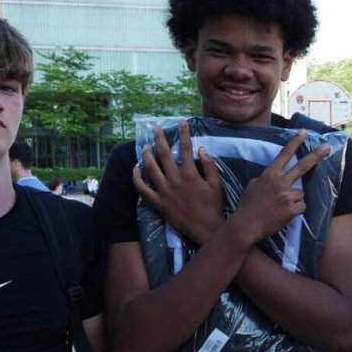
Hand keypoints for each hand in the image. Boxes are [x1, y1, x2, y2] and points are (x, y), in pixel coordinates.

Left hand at [135, 123, 225, 242]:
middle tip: (155, 128)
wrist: (206, 229)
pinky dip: (137, 177)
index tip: (181, 122)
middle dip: (160, 138)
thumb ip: (209, 165)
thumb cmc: (213, 206)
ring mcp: (164, 191)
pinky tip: (135, 169)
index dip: (183, 133)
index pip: (186, 147)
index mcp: (190, 173)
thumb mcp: (216, 184)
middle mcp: (175, 179)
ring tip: (146, 146)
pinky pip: (143, 188)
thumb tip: (201, 149)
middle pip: (164, 154)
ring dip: (147, 155)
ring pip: (151, 168)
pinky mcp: (157, 202)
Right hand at [227, 130, 329, 245]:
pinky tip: (283, 215)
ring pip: (300, 194)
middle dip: (316, 156)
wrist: (247, 225)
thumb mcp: (253, 186)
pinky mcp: (293, 209)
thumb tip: (273, 177)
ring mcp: (288, 195)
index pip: (284, 154)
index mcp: (270, 174)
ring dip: (294, 200)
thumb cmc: (247, 206)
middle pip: (302, 166)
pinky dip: (295, 211)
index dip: (295, 143)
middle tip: (327, 148)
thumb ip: (265, 179)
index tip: (304, 133)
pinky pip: (301, 207)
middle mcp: (281, 182)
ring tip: (280, 208)